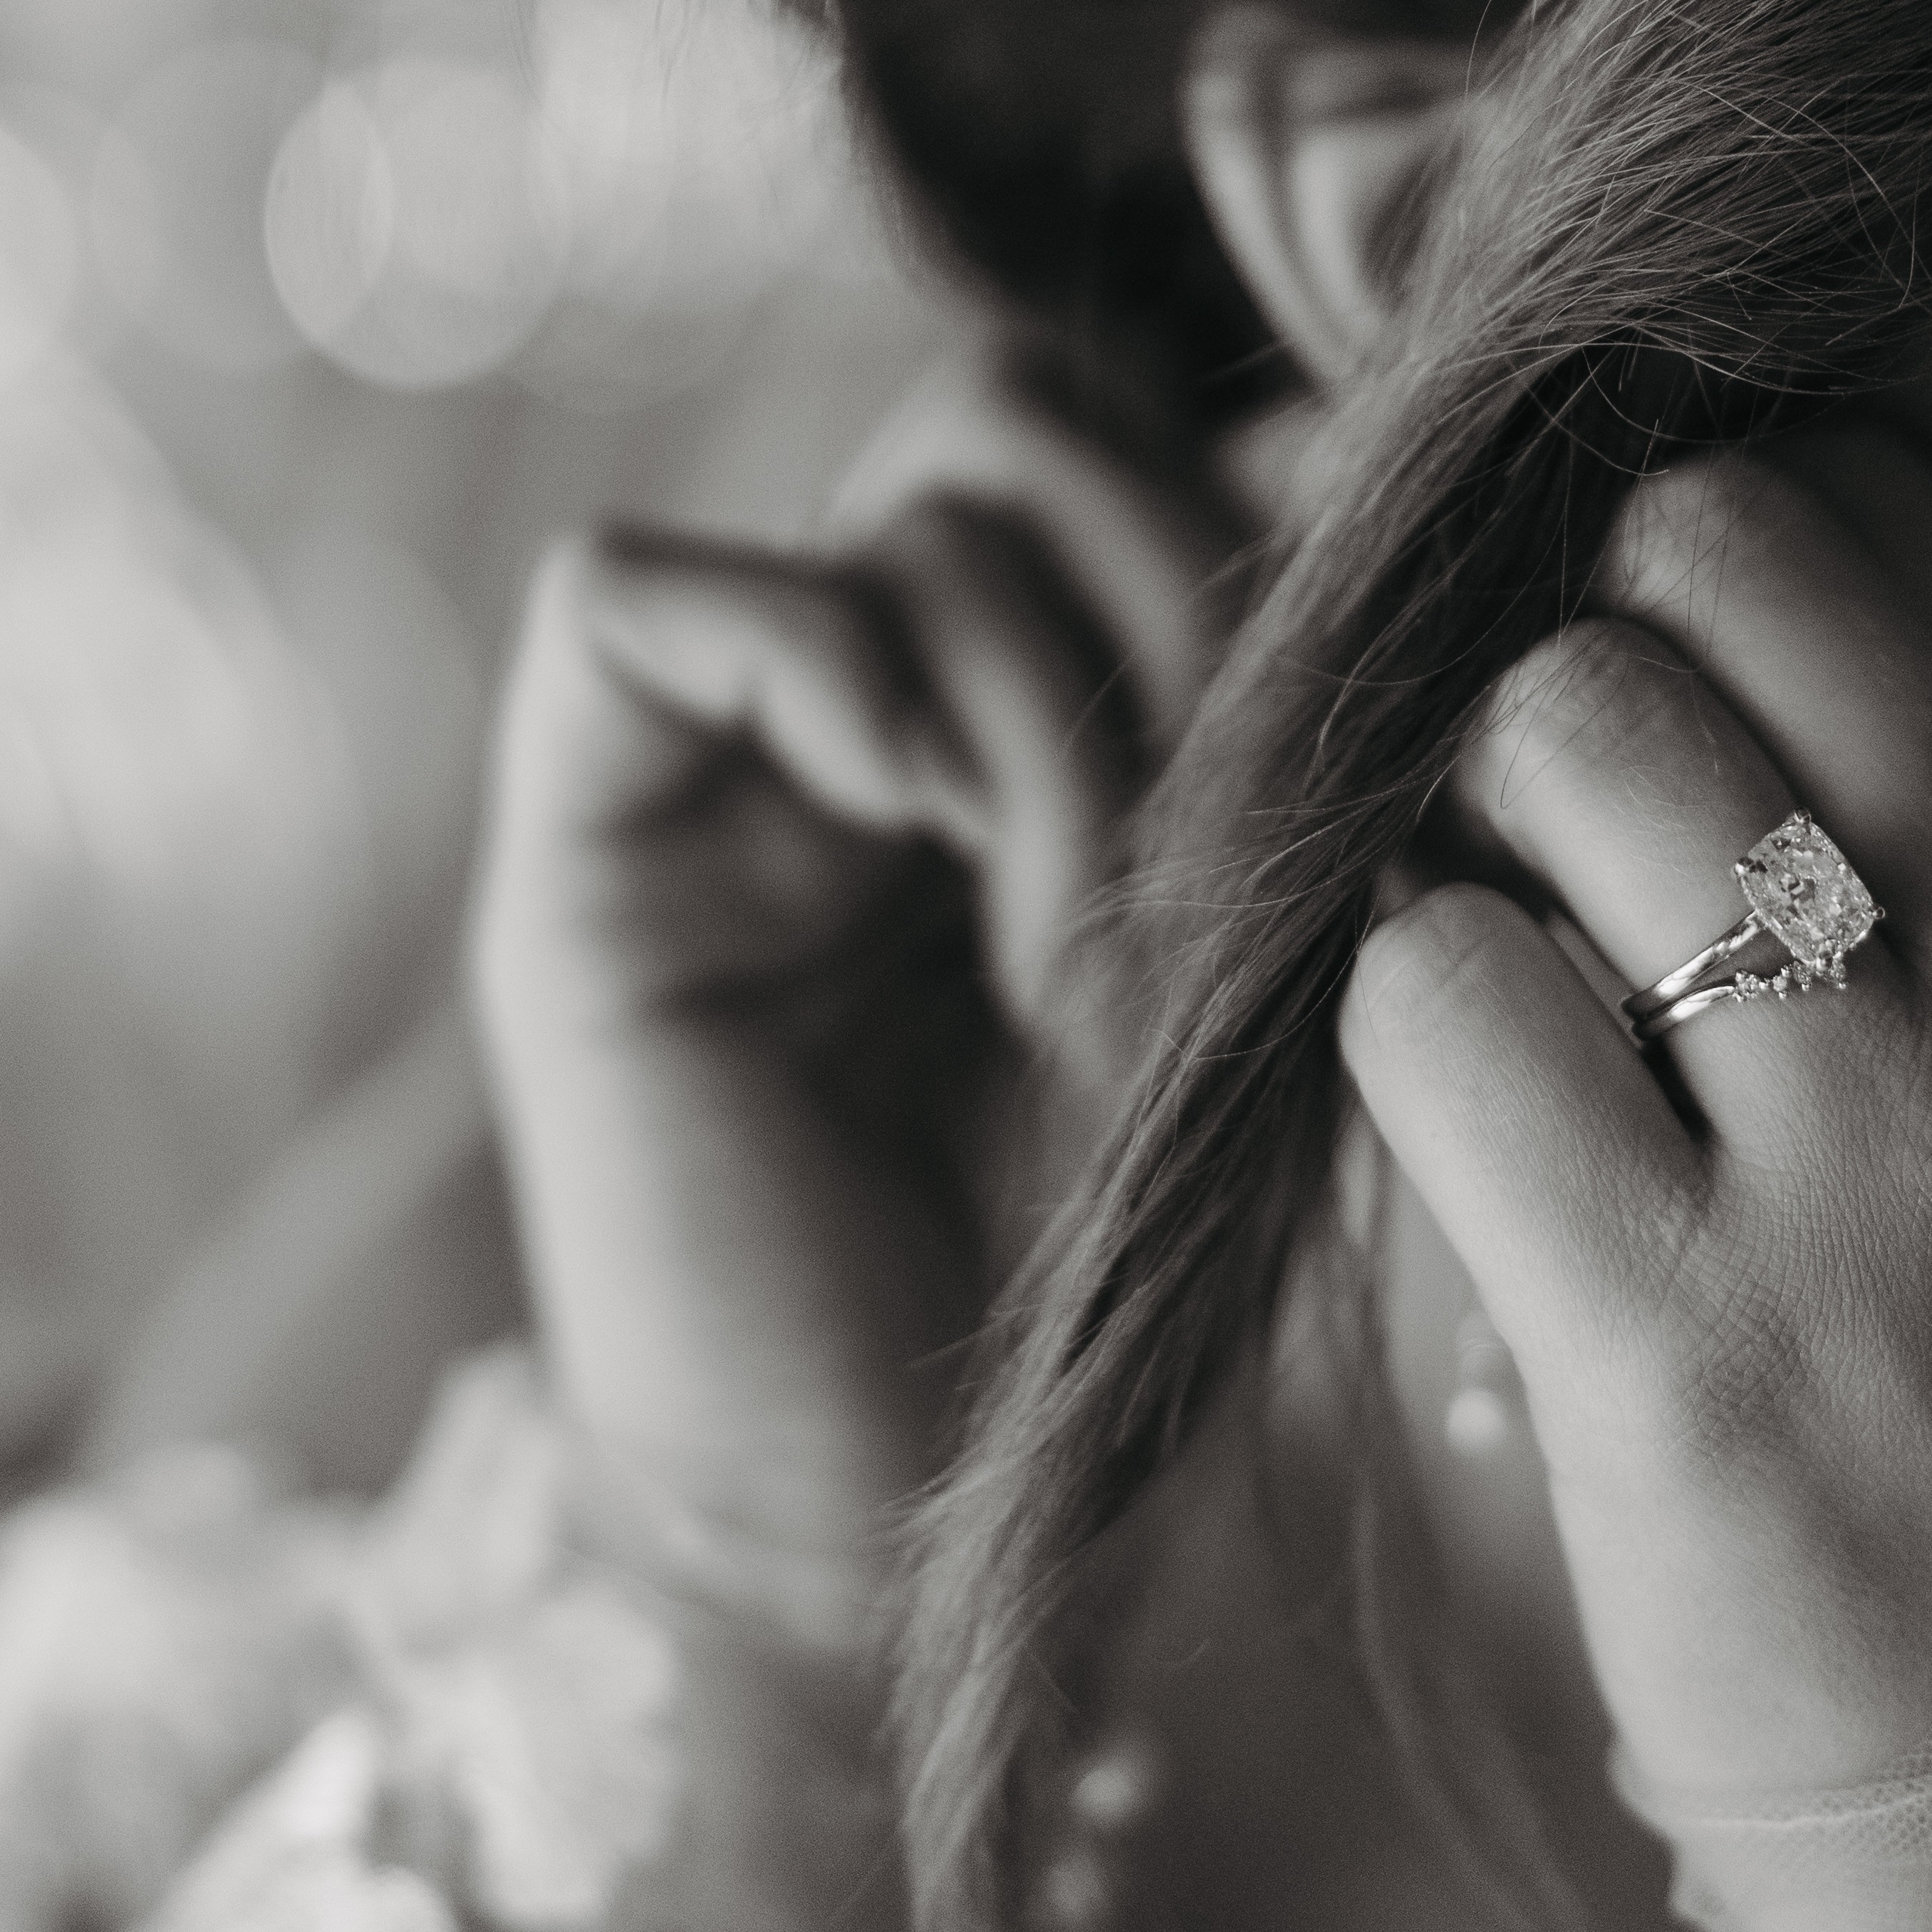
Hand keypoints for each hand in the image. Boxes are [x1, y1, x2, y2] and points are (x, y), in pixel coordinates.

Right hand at [471, 349, 1238, 1648]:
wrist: (938, 1526)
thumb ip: (1282, 704)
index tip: (1328, 750)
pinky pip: (632, 601)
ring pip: (896, 499)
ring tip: (1071, 957)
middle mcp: (866, 681)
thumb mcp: (1270, 934)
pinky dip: (815, 677)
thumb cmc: (1129, 1256)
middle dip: (1179, 608)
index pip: (1133, 414)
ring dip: (1052, 726)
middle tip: (1200, 875)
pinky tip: (912, 842)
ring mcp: (716, 756)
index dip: (1258, 522)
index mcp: (1025, 682)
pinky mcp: (575, 845)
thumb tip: (1355, 451)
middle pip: (1025, 405)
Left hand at [1343, 431, 1931, 1835]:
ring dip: (1464, 822)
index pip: (1873, 508)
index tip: (1643, 677)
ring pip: (1551, 728)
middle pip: (1697, 557)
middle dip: (1571, 662)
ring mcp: (1878, 1153)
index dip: (1692, 565)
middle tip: (1546, 830)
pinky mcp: (1682, 1344)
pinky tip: (1466, 1128)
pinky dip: (1392, 1024)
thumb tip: (1607, 589)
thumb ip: (1925, 816)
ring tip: (1506, 974)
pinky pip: (1429, 997)